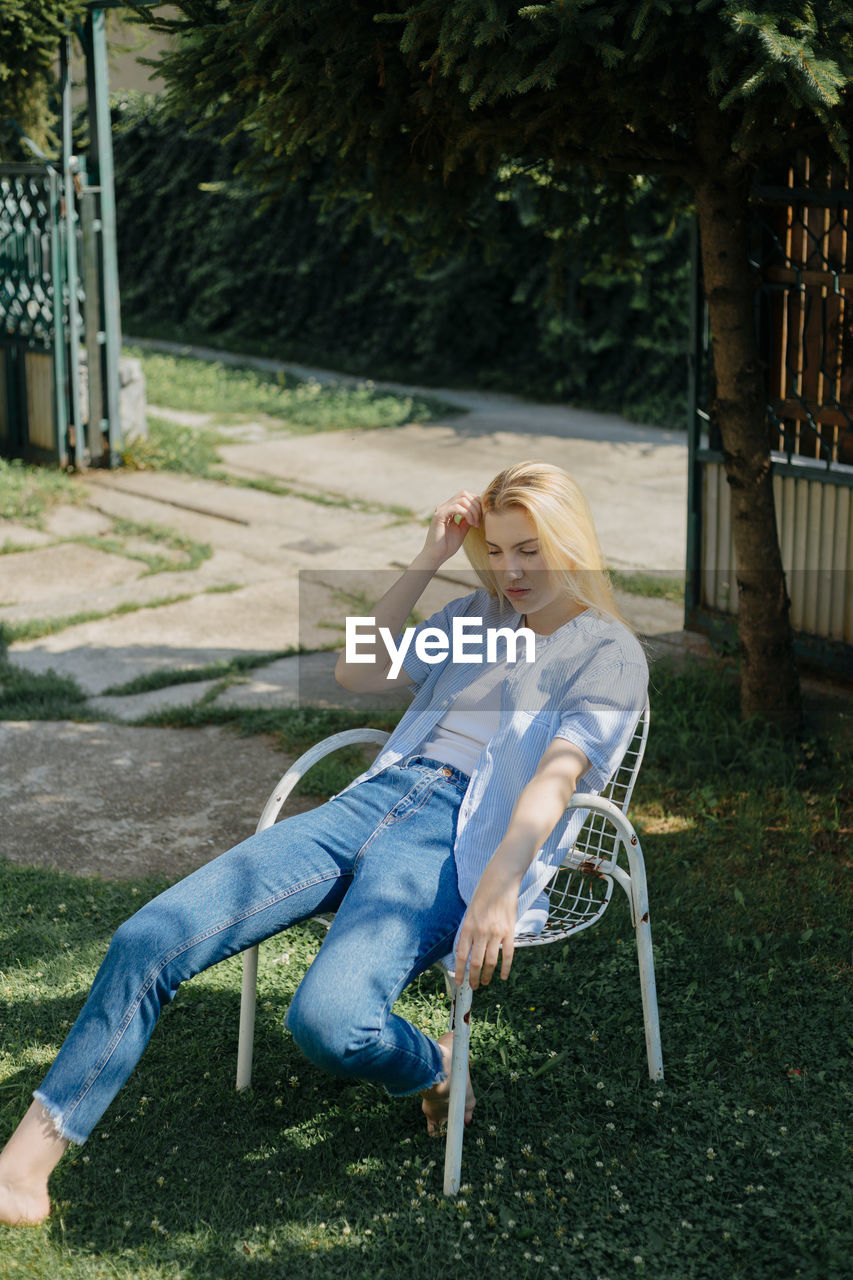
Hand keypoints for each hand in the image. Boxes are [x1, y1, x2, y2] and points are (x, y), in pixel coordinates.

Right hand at [420, 491, 481, 566]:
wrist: (436, 556)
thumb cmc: (447, 545)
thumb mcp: (462, 530)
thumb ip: (468, 519)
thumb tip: (478, 511)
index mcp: (449, 509)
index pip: (465, 496)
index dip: (476, 503)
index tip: (480, 518)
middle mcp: (444, 507)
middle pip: (464, 494)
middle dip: (476, 505)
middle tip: (478, 520)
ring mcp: (441, 510)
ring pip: (462, 499)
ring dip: (473, 510)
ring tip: (474, 523)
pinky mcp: (439, 516)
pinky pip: (457, 507)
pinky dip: (467, 514)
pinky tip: (470, 524)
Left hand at [454, 868, 519, 989]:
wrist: (500, 881)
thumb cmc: (482, 895)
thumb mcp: (469, 913)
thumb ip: (467, 932)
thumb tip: (464, 951)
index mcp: (468, 927)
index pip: (461, 955)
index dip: (460, 971)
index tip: (460, 981)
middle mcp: (481, 932)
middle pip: (476, 962)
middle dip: (474, 978)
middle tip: (474, 986)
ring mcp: (496, 932)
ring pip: (491, 961)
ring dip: (487, 975)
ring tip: (485, 982)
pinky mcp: (509, 931)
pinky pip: (508, 954)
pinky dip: (506, 968)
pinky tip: (503, 976)